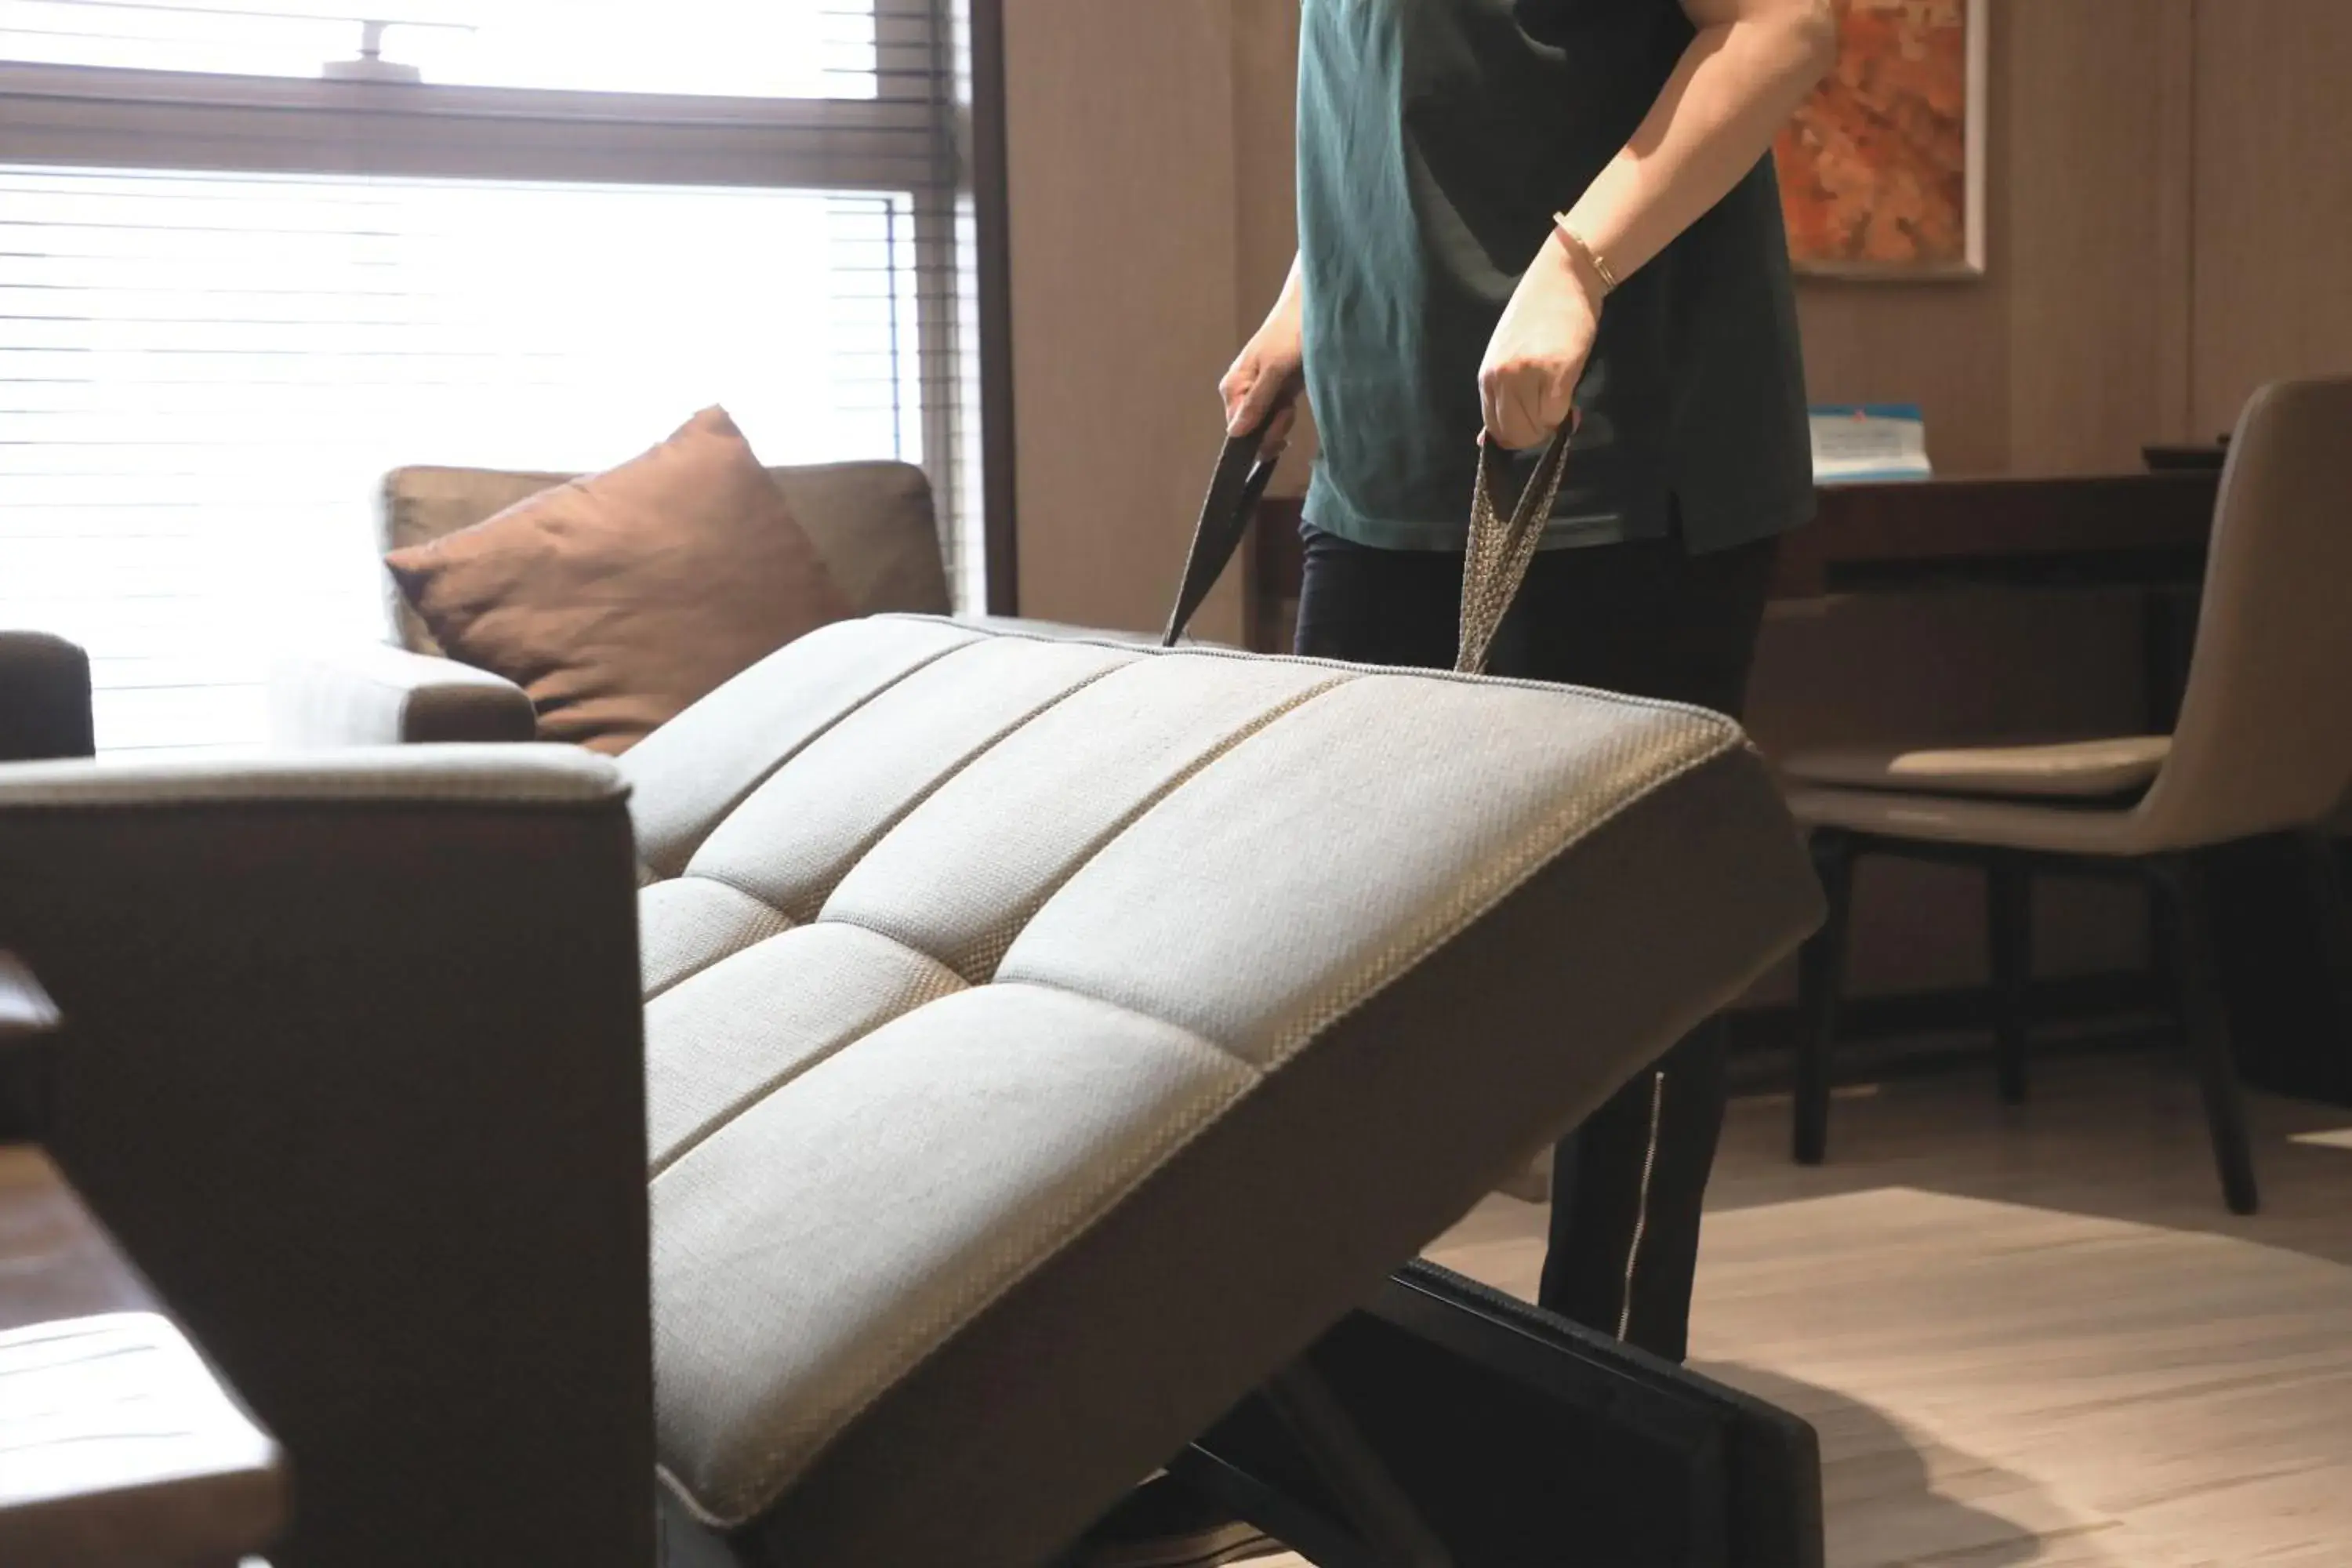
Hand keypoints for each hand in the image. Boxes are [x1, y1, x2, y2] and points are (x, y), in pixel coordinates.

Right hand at [1220, 287, 1305, 457]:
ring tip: (1292, 402)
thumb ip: (1256, 402)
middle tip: (1290, 409)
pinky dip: (1285, 417)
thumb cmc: (1290, 335)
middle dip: (1273, 429)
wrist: (1311, 310)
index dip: (1262, 433)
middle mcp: (1241, 393)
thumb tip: (1234, 433)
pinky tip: (1292, 405)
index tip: (1283, 419)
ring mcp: (1258, 394)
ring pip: (1265, 427)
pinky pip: (1275, 418)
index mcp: (1233, 387)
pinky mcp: (1275, 392)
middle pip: (1251, 432)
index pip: (1239, 430)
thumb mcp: (1274, 370)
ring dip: (1281, 423)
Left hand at [1479, 235, 1603, 450]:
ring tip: (1561, 397)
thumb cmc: (1536, 316)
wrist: (1563, 278)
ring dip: (1552, 422)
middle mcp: (1501, 378)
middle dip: (1537, 433)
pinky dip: (1566, 413)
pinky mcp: (1556, 370)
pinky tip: (1569, 393)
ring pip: (1538, 428)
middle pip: (1516, 435)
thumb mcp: (1506, 356)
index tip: (1536, 420)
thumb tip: (1484, 441)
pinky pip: (1558, 414)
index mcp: (1486, 376)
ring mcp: (1527, 374)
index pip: (1496, 431)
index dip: (1519, 434)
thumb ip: (1498, 396)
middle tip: (1552, 412)